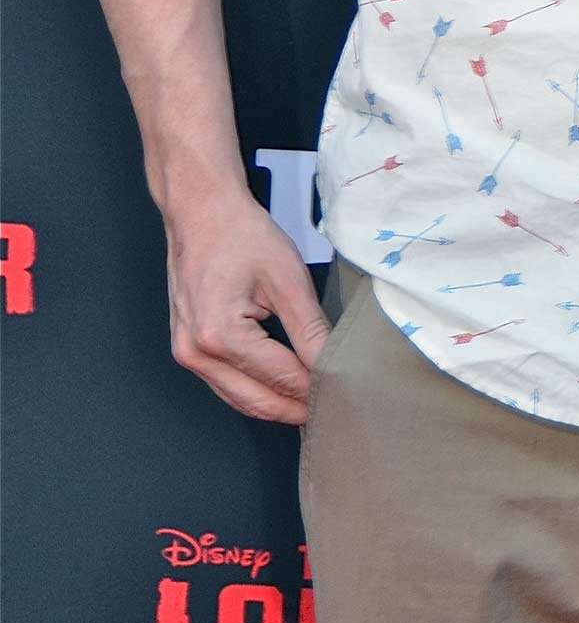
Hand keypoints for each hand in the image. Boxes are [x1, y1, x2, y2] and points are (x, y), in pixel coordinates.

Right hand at [165, 189, 330, 424]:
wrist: (201, 212)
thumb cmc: (240, 235)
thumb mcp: (287, 279)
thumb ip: (311, 330)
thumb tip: (334, 366)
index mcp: (220, 336)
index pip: (282, 379)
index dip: (317, 390)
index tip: (348, 396)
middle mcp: (196, 352)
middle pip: (258, 401)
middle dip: (298, 410)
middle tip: (337, 411)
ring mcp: (187, 354)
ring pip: (240, 400)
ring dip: (278, 406)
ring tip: (317, 406)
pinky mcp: (188, 349)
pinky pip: (227, 385)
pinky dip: (257, 391)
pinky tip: (286, 390)